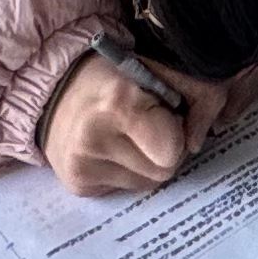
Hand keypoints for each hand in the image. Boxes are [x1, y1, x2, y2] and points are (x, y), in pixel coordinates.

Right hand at [42, 53, 240, 198]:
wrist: (56, 91)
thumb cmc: (115, 76)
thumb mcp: (155, 68)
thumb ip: (194, 93)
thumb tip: (201, 140)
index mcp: (118, 103)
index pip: (172, 148)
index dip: (177, 132)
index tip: (167, 114)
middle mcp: (95, 140)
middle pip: (165, 170)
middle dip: (166, 149)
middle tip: (150, 125)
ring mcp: (83, 167)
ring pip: (149, 183)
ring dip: (149, 162)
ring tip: (130, 135)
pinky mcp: (77, 186)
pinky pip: (126, 190)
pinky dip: (128, 171)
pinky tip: (114, 148)